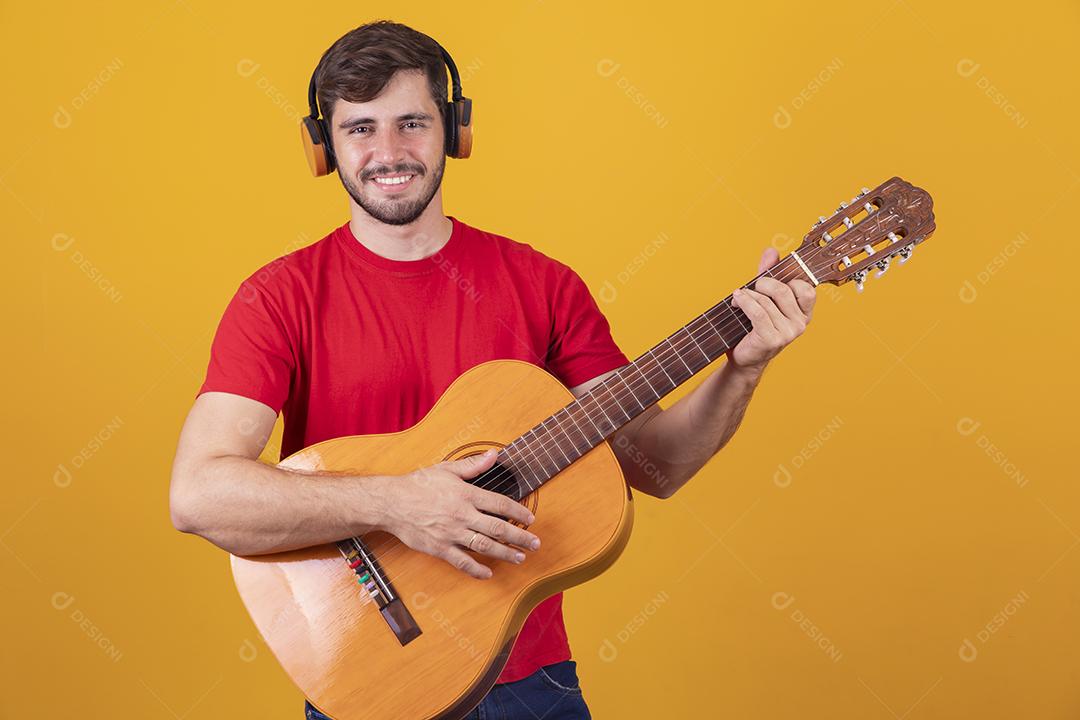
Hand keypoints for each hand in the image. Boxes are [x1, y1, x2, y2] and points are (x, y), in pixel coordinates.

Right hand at [380, 450, 540, 578]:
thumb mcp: (446, 469)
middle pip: (498, 528)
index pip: (499, 504)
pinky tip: (489, 573)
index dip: (518, 512)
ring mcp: (451, 533)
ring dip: (505, 554)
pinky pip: (462, 562)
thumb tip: (494, 454)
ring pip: (484, 546)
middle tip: (535, 544)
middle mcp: (461, 515)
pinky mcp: (439, 548)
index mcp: (465, 495)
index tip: (530, 518)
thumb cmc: (418, 484)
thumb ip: (472, 465)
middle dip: (520, 537)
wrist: (391, 502)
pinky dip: (477, 569)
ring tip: (520, 558)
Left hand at [728, 248, 815, 373]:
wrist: (743, 358)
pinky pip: (758, 312)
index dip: (789, 280)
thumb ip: (769, 274)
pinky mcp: (772, 340)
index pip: (806, 289)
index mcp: (804, 313)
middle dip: (764, 284)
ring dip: (748, 295)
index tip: (770, 280)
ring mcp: (788, 334)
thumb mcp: (763, 298)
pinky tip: (736, 300)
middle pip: (784, 291)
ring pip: (767, 301)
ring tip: (738, 298)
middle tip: (751, 286)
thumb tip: (772, 250)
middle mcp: (800, 324)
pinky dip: (744, 302)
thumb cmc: (754, 327)